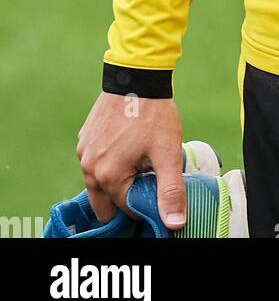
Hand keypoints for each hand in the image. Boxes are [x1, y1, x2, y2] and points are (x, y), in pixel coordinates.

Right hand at [77, 91, 185, 228]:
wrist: (136, 76)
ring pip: (100, 181)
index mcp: (107, 177)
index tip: (157, 184)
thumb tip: (173, 224)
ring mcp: (83, 152)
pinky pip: (95, 161)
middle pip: (108, 200)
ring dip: (117, 177)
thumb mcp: (167, 153)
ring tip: (139, 157)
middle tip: (147, 174)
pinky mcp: (84, 138)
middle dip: (127, 194)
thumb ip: (170, 191)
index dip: (145, 200)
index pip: (126, 208)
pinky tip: (127, 145)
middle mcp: (88, 168)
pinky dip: (109, 161)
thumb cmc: (153, 114)